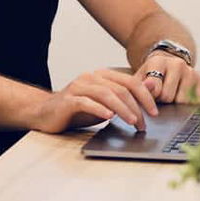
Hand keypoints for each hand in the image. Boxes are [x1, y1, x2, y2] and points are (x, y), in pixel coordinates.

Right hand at [29, 67, 159, 133]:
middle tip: (144, 124)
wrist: (45, 113)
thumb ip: (125, 95)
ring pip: (106, 95)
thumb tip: (151, 88)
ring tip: (133, 122)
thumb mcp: (104, 103)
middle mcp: (91, 77)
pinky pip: (86, 102)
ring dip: (123, 109)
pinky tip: (109, 118)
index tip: (154, 113)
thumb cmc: (77, 109)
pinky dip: (99, 109)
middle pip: (121, 89)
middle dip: (136, 107)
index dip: (145, 96)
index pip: (130, 82)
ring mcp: (78, 87)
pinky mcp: (68, 100)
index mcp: (102, 75)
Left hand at [135, 51, 199, 104]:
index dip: (152, 98)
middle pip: (168, 97)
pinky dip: (187, 105)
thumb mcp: (141, 79)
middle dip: (162, 101)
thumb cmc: (151, 76)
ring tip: (171, 95)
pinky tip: (181, 96)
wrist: (168, 66)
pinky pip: (194, 103)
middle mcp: (177, 64)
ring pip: (182, 102)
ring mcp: (191, 71)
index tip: (151, 96)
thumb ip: (142, 85)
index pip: (156, 89)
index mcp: (159, 62)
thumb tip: (148, 86)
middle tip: (160, 96)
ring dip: (175, 104)